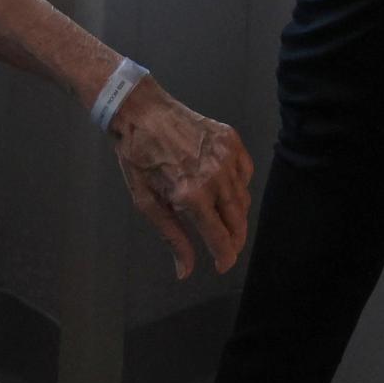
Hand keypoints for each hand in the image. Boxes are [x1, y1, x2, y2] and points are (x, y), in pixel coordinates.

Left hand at [109, 79, 253, 278]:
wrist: (141, 111)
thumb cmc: (138, 157)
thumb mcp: (146, 201)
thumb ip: (172, 236)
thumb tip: (186, 271)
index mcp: (191, 195)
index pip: (220, 238)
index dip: (225, 258)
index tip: (222, 266)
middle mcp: (215, 177)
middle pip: (238, 222)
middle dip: (234, 240)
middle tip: (225, 247)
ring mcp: (227, 156)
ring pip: (243, 199)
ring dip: (235, 214)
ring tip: (220, 217)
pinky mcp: (232, 140)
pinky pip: (245, 173)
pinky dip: (238, 185)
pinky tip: (223, 188)